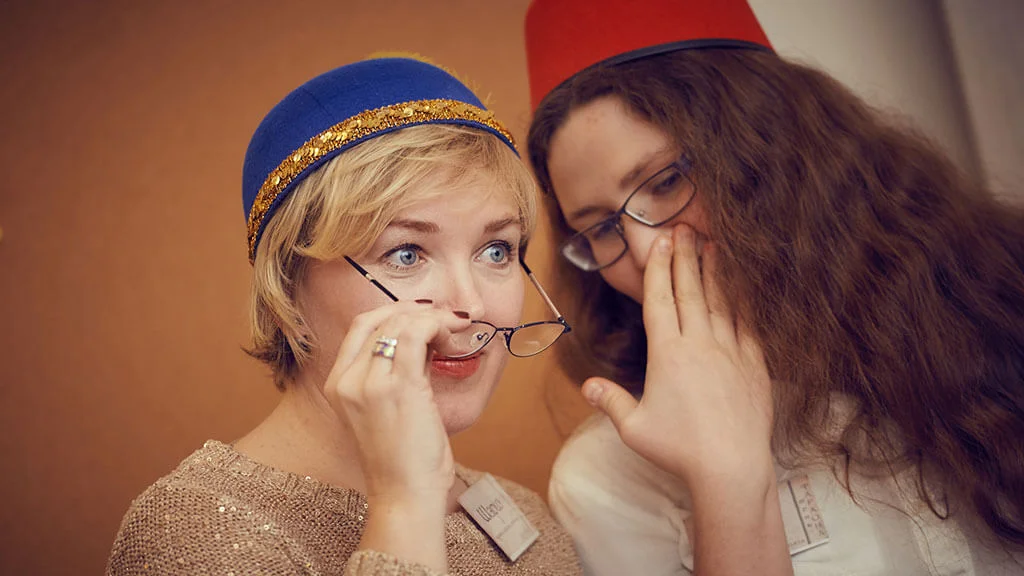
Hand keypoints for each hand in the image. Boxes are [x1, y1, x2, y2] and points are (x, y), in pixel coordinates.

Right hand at [324, 302, 470, 502]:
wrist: (405, 495)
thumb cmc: (403, 459)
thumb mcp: (390, 408)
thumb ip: (400, 371)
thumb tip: (425, 338)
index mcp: (337, 384)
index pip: (361, 327)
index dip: (394, 312)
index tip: (423, 315)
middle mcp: (347, 380)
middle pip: (380, 319)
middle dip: (417, 311)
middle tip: (446, 318)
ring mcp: (368, 383)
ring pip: (399, 323)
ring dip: (433, 317)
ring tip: (454, 330)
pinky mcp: (397, 387)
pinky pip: (417, 335)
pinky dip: (438, 325)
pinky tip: (453, 335)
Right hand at [581, 225, 774, 485]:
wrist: (731, 466)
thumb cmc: (679, 449)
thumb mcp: (634, 428)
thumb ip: (611, 401)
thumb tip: (587, 386)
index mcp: (668, 353)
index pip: (660, 299)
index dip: (660, 267)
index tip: (661, 241)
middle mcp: (700, 344)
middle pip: (691, 290)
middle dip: (686, 256)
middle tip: (684, 228)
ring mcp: (730, 351)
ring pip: (721, 302)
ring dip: (714, 272)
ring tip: (713, 246)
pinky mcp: (754, 365)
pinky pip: (746, 325)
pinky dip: (742, 303)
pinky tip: (741, 290)